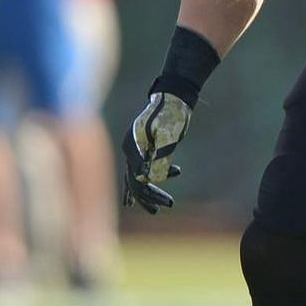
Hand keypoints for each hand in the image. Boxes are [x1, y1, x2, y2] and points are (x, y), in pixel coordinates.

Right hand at [122, 91, 192, 212]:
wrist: (174, 99)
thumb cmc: (170, 115)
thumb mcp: (165, 136)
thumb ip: (155, 156)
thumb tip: (143, 178)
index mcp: (131, 146)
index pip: (135, 177)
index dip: (147, 192)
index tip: (163, 201)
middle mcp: (131, 150)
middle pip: (135, 181)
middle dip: (149, 196)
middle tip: (167, 206)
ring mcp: (137, 150)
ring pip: (138, 178)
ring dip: (150, 193)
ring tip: (167, 204)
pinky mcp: (146, 150)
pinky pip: (140, 172)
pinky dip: (145, 184)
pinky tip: (145, 199)